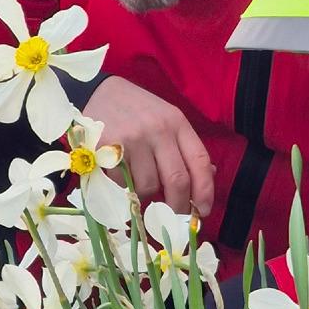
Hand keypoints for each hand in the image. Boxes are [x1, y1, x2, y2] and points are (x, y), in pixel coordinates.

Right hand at [83, 75, 214, 215]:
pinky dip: (124, 188)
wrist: (100, 91)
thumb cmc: (138, 111)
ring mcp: (133, 139)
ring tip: (138, 182)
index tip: (203, 211)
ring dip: (146, 194)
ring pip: (148, 186)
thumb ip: (185, 148)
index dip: (205, 190)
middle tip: (174, 218)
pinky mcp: (108, 148)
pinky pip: (123, 184)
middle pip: (177, 180)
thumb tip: (208, 177)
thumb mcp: (167, 120)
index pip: (199, 161)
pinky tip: (120, 175)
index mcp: (177, 123)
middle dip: (178, 206)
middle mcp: (158, 129)